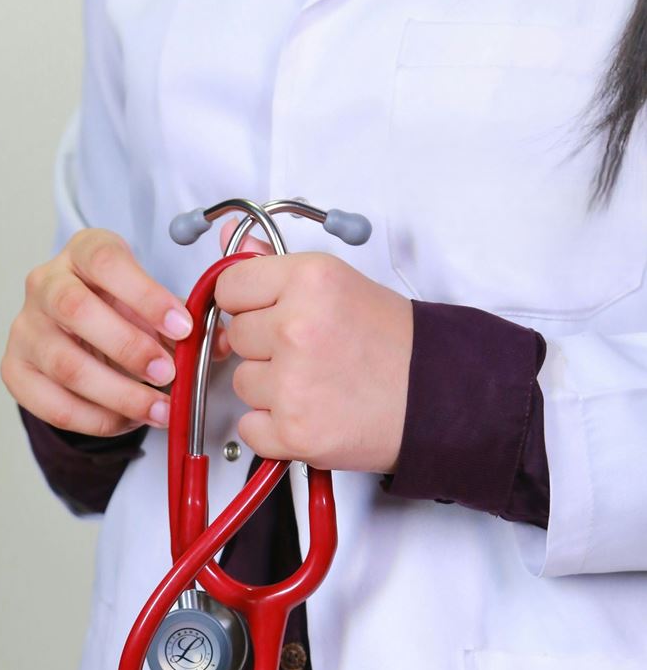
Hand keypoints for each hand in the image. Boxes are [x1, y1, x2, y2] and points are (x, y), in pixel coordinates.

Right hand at [1, 228, 230, 436]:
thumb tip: (224, 342)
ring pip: (65, 364)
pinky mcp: (15, 370)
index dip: (146, 296)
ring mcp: (25, 328)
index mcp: (83, 253)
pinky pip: (52, 404)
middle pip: (76, 311)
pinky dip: (96, 419)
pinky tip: (128, 420)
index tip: (183, 327)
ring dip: (118, 393)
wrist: (78, 332)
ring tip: (157, 408)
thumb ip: (188, 320)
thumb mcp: (154, 303)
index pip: (106, 261)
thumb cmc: (121, 310)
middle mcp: (45, 284)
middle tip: (168, 373)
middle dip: (128, 347)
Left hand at [215, 224, 411, 472]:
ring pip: (243, 384)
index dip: (249, 302)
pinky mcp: (294, 432)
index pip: (231, 286)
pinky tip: (311, 413)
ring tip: (318, 384)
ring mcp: (293, 385)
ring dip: (271, 389)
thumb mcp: (339, 285)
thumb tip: (232, 237)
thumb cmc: (395, 345)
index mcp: (310, 281)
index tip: (269, 313)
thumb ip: (276, 265)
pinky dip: (274, 429)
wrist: (438, 398)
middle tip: (313, 352)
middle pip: (238, 336)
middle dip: (266, 346)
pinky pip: (250, 428)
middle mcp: (298, 329)